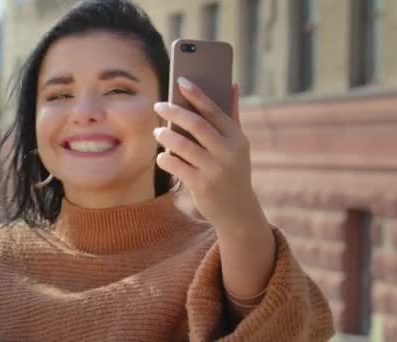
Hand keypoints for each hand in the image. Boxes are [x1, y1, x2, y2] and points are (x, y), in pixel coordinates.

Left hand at [153, 78, 262, 228]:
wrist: (238, 210)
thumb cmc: (233, 171)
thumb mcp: (238, 145)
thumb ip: (233, 116)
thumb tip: (233, 84)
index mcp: (237, 138)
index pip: (214, 110)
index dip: (197, 94)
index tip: (180, 81)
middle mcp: (228, 152)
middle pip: (196, 124)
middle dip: (174, 112)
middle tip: (159, 106)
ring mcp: (215, 169)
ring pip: (183, 145)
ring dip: (166, 136)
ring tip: (157, 132)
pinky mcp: (201, 185)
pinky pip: (176, 166)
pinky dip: (166, 159)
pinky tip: (162, 158)